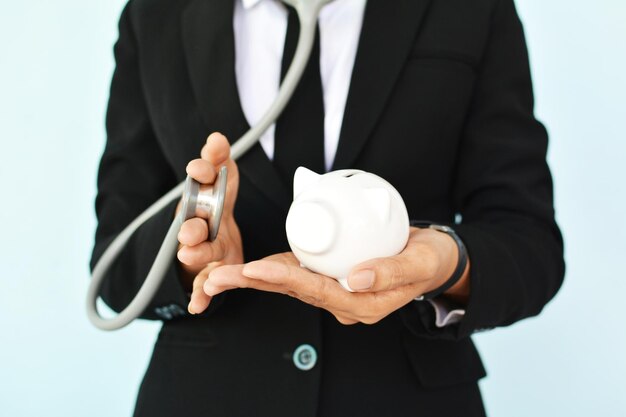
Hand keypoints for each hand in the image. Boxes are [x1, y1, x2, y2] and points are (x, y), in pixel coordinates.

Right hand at [176, 133, 242, 311]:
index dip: (201, 175)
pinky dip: (199, 296)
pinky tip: (198, 306)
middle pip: (192, 224)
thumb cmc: (215, 212)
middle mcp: (197, 225)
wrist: (210, 249)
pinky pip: (201, 286)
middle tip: (191, 225)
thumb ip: (220, 162)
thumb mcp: (222, 185)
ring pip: (194, 253)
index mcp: (204, 200)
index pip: (201, 182)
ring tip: (189, 255)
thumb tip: (217, 136)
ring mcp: (199, 250)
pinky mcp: (205, 274)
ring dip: (193, 254)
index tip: (200, 168)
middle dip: (190, 224)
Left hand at [196, 227, 469, 323]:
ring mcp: (334, 289)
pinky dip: (270, 269)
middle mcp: (342, 301)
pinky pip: (296, 273)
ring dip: (252, 279)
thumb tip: (356, 277)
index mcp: (361, 303)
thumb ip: (391, 271)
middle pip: (291, 290)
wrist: (433, 259)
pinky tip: (245, 267)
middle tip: (214, 279)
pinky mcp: (329, 275)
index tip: (254, 268)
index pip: (316, 290)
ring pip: (287, 283)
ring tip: (216, 276)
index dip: (284, 278)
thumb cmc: (428, 260)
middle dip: (251, 284)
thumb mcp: (419, 262)